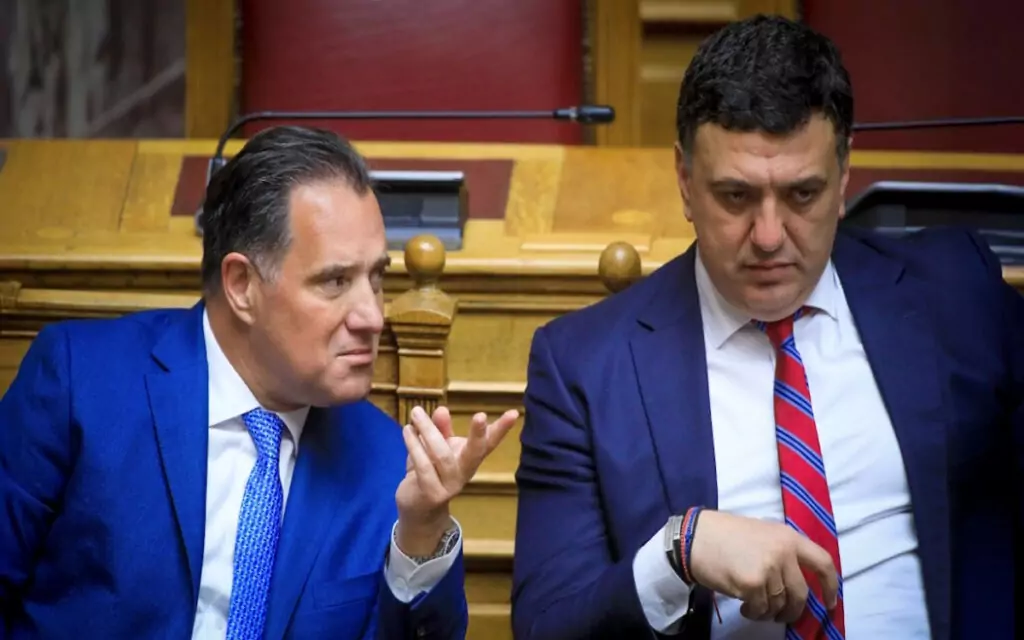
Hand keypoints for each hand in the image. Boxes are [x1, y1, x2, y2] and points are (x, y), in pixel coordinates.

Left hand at [394, 404, 518, 555]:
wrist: (417, 509)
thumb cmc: (429, 472)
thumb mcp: (436, 447)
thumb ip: (440, 429)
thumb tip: (442, 409)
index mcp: (470, 458)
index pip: (489, 442)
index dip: (501, 429)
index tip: (514, 413)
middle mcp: (465, 472)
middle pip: (475, 453)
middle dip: (479, 434)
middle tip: (481, 415)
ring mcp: (450, 485)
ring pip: (442, 456)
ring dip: (429, 431)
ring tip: (417, 413)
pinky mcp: (432, 494)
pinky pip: (424, 467)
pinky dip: (414, 446)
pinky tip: (408, 431)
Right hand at [687, 510, 838, 622]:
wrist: (696, 537)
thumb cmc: (726, 535)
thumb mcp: (763, 534)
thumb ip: (783, 552)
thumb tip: (796, 581)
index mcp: (789, 537)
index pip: (823, 563)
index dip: (831, 587)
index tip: (830, 603)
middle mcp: (783, 552)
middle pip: (801, 593)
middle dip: (793, 610)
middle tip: (781, 615)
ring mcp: (769, 568)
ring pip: (779, 604)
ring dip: (768, 611)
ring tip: (753, 605)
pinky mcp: (753, 584)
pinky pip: (761, 609)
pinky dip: (753, 613)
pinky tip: (742, 606)